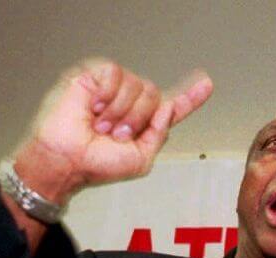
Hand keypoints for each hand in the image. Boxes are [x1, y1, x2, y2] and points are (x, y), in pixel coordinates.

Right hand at [13, 59, 212, 203]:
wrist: (68, 161)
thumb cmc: (98, 166)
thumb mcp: (140, 160)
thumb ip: (159, 134)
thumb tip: (167, 107)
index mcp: (144, 124)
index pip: (172, 108)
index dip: (190, 98)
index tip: (207, 85)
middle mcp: (131, 105)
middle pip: (155, 95)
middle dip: (138, 118)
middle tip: (117, 135)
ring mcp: (113, 91)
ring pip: (137, 84)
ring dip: (120, 111)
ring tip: (102, 127)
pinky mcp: (95, 79)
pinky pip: (115, 73)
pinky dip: (107, 95)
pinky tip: (94, 108)